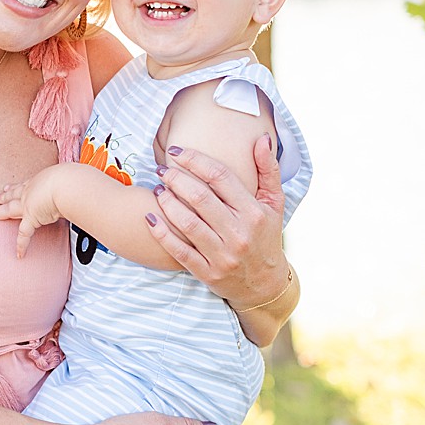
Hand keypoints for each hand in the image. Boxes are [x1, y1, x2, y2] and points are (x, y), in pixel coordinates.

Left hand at [0, 171, 63, 258]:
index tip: (7, 188)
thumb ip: (68, 185)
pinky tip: (19, 253)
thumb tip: (78, 187)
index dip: (15, 187)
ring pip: (9, 209)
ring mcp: (28, 204)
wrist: (66, 184)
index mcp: (39, 181)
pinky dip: (22, 245)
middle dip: (3, 196)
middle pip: (13, 194)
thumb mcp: (67, 178)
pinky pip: (24, 234)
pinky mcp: (31, 218)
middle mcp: (31, 191)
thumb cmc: (70, 179)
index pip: (24, 185)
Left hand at [145, 136, 286, 304]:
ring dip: (167, 203)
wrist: (264, 285)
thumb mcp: (274, 204)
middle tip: (162, 169)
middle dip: (176, 179)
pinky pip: (179, 251)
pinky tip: (149, 217)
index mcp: (254, 213)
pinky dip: (161, 233)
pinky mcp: (207, 273)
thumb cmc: (265, 236)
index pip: (221, 178)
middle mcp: (239, 234)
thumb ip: (269, 170)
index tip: (177, 151)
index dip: (195, 160)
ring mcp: (222, 256)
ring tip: (157, 189)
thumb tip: (261, 139)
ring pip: (188, 223)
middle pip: (200, 198)